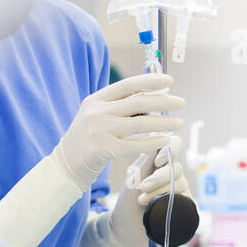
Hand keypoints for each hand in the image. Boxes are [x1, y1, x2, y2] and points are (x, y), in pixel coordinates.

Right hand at [52, 73, 183, 191]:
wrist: (65, 165)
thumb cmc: (88, 139)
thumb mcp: (97, 116)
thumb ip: (119, 106)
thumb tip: (151, 95)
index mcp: (96, 100)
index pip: (127, 85)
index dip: (150, 81)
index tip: (169, 81)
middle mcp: (96, 112)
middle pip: (137, 102)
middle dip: (163, 101)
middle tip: (181, 103)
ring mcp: (99, 131)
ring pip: (140, 124)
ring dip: (163, 123)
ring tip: (179, 123)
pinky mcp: (104, 150)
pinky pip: (135, 145)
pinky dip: (153, 142)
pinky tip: (166, 141)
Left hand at [110, 138, 191, 246]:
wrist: (124, 229)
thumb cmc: (126, 202)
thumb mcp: (134, 179)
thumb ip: (147, 162)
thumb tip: (159, 138)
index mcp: (158, 161)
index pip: (174, 144)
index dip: (171, 148)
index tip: (159, 160)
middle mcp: (171, 173)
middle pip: (176, 167)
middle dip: (159, 177)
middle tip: (142, 187)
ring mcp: (177, 189)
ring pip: (181, 183)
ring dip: (160, 191)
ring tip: (142, 200)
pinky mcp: (182, 205)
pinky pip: (188, 199)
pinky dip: (173, 202)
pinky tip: (161, 206)